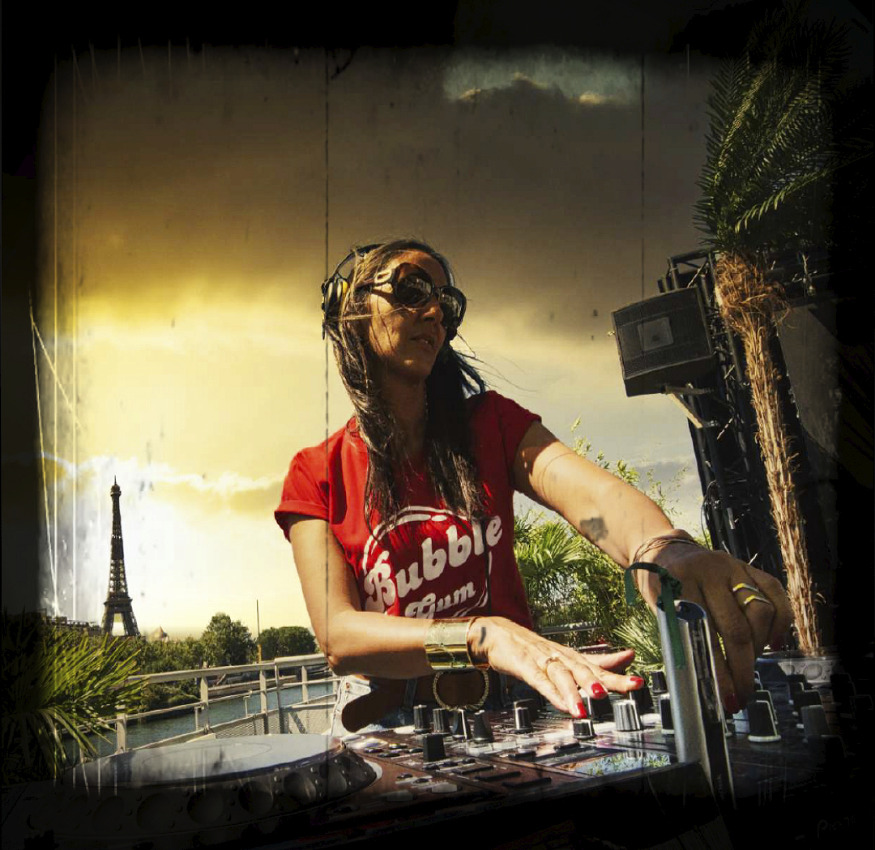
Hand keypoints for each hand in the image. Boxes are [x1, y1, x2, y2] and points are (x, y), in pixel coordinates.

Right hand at [469, 616, 642, 716]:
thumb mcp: (569, 656)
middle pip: (585, 670)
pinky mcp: (525, 667)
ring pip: (563, 676)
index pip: (599, 667)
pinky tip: (562, 704)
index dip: (619, 674)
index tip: (638, 682)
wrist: (499, 634)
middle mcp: (562, 658)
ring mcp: (543, 662)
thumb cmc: (535, 649)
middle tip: (623, 688)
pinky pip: (540, 682)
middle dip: (605, 680)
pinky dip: (552, 693)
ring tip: (589, 705)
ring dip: (576, 690)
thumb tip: (629, 656)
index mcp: (573, 657)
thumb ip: (598, 662)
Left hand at [636, 544, 792, 713]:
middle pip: (737, 628)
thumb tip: (703, 681)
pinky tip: (773, 644)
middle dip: (742, 669)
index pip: (705, 634)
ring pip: (761, 611)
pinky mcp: (747, 565)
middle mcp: (711, 572)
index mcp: (681, 583)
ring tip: (749, 667)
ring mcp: (733, 566)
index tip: (725, 698)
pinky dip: (780, 622)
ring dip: (759, 648)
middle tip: (742, 694)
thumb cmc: (660, 583)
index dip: (718, 671)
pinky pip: (775, 592)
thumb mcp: (659, 606)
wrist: (663, 549)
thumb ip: (680, 635)